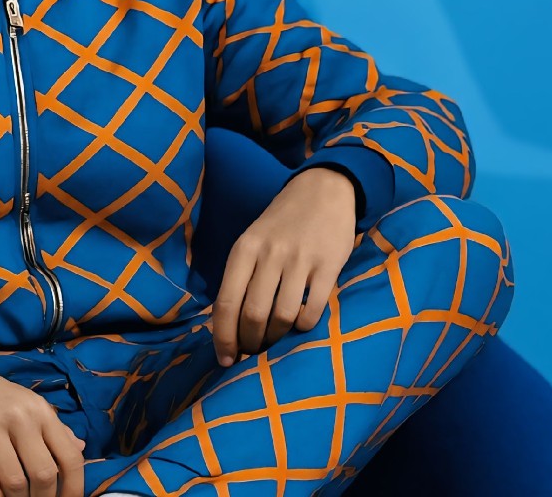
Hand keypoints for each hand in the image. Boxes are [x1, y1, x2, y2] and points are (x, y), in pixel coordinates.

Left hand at [211, 167, 357, 365]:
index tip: (225, 360)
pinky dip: (304, 327)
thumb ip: (241, 275)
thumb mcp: (253, 240)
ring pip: (282, 317)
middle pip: (252, 315)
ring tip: (274, 341)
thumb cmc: (282, 222)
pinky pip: (312, 311)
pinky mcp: (328, 265)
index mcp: (244, 248)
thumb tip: (227, 326)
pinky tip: (300, 324)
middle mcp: (269, 254)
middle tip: (252, 352)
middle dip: (250, 343)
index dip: (223, 338)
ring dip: (276, 339)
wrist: (322, 190)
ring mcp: (299, 260)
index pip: (226, 302)